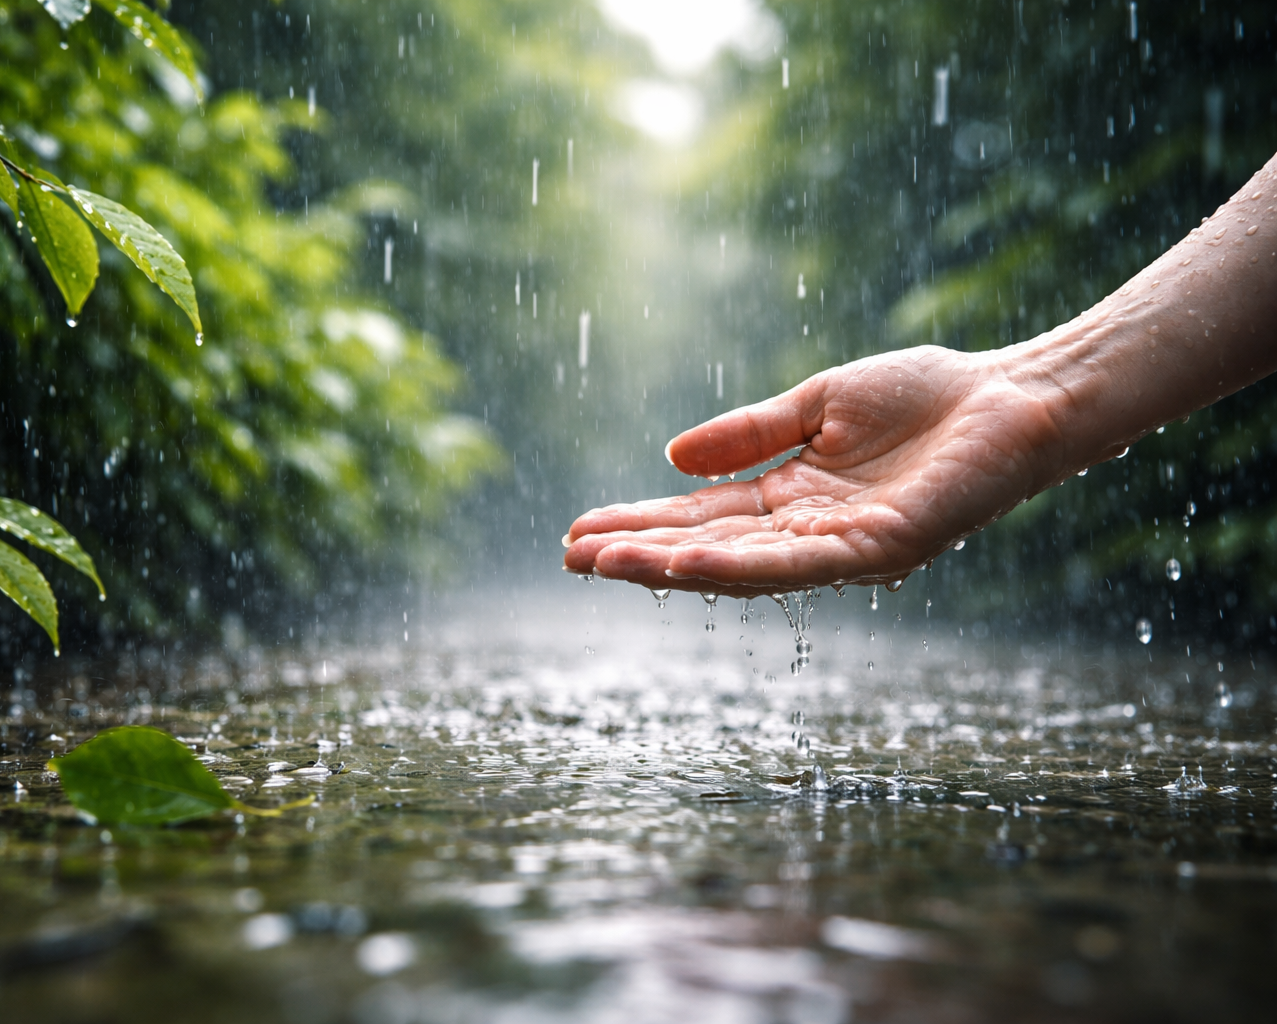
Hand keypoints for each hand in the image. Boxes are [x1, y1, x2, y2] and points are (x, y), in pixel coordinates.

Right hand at [563, 345, 1069, 595]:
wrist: (1015, 395)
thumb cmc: (930, 397)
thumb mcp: (818, 404)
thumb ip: (750, 434)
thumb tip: (670, 458)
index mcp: (793, 499)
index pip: (702, 518)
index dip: (641, 523)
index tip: (579, 530)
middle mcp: (811, 534)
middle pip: (710, 549)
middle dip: (639, 555)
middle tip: (573, 559)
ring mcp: (845, 547)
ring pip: (743, 566)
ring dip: (672, 567)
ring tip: (609, 565)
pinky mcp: (883, 548)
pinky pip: (801, 564)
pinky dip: (740, 566)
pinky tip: (686, 561)